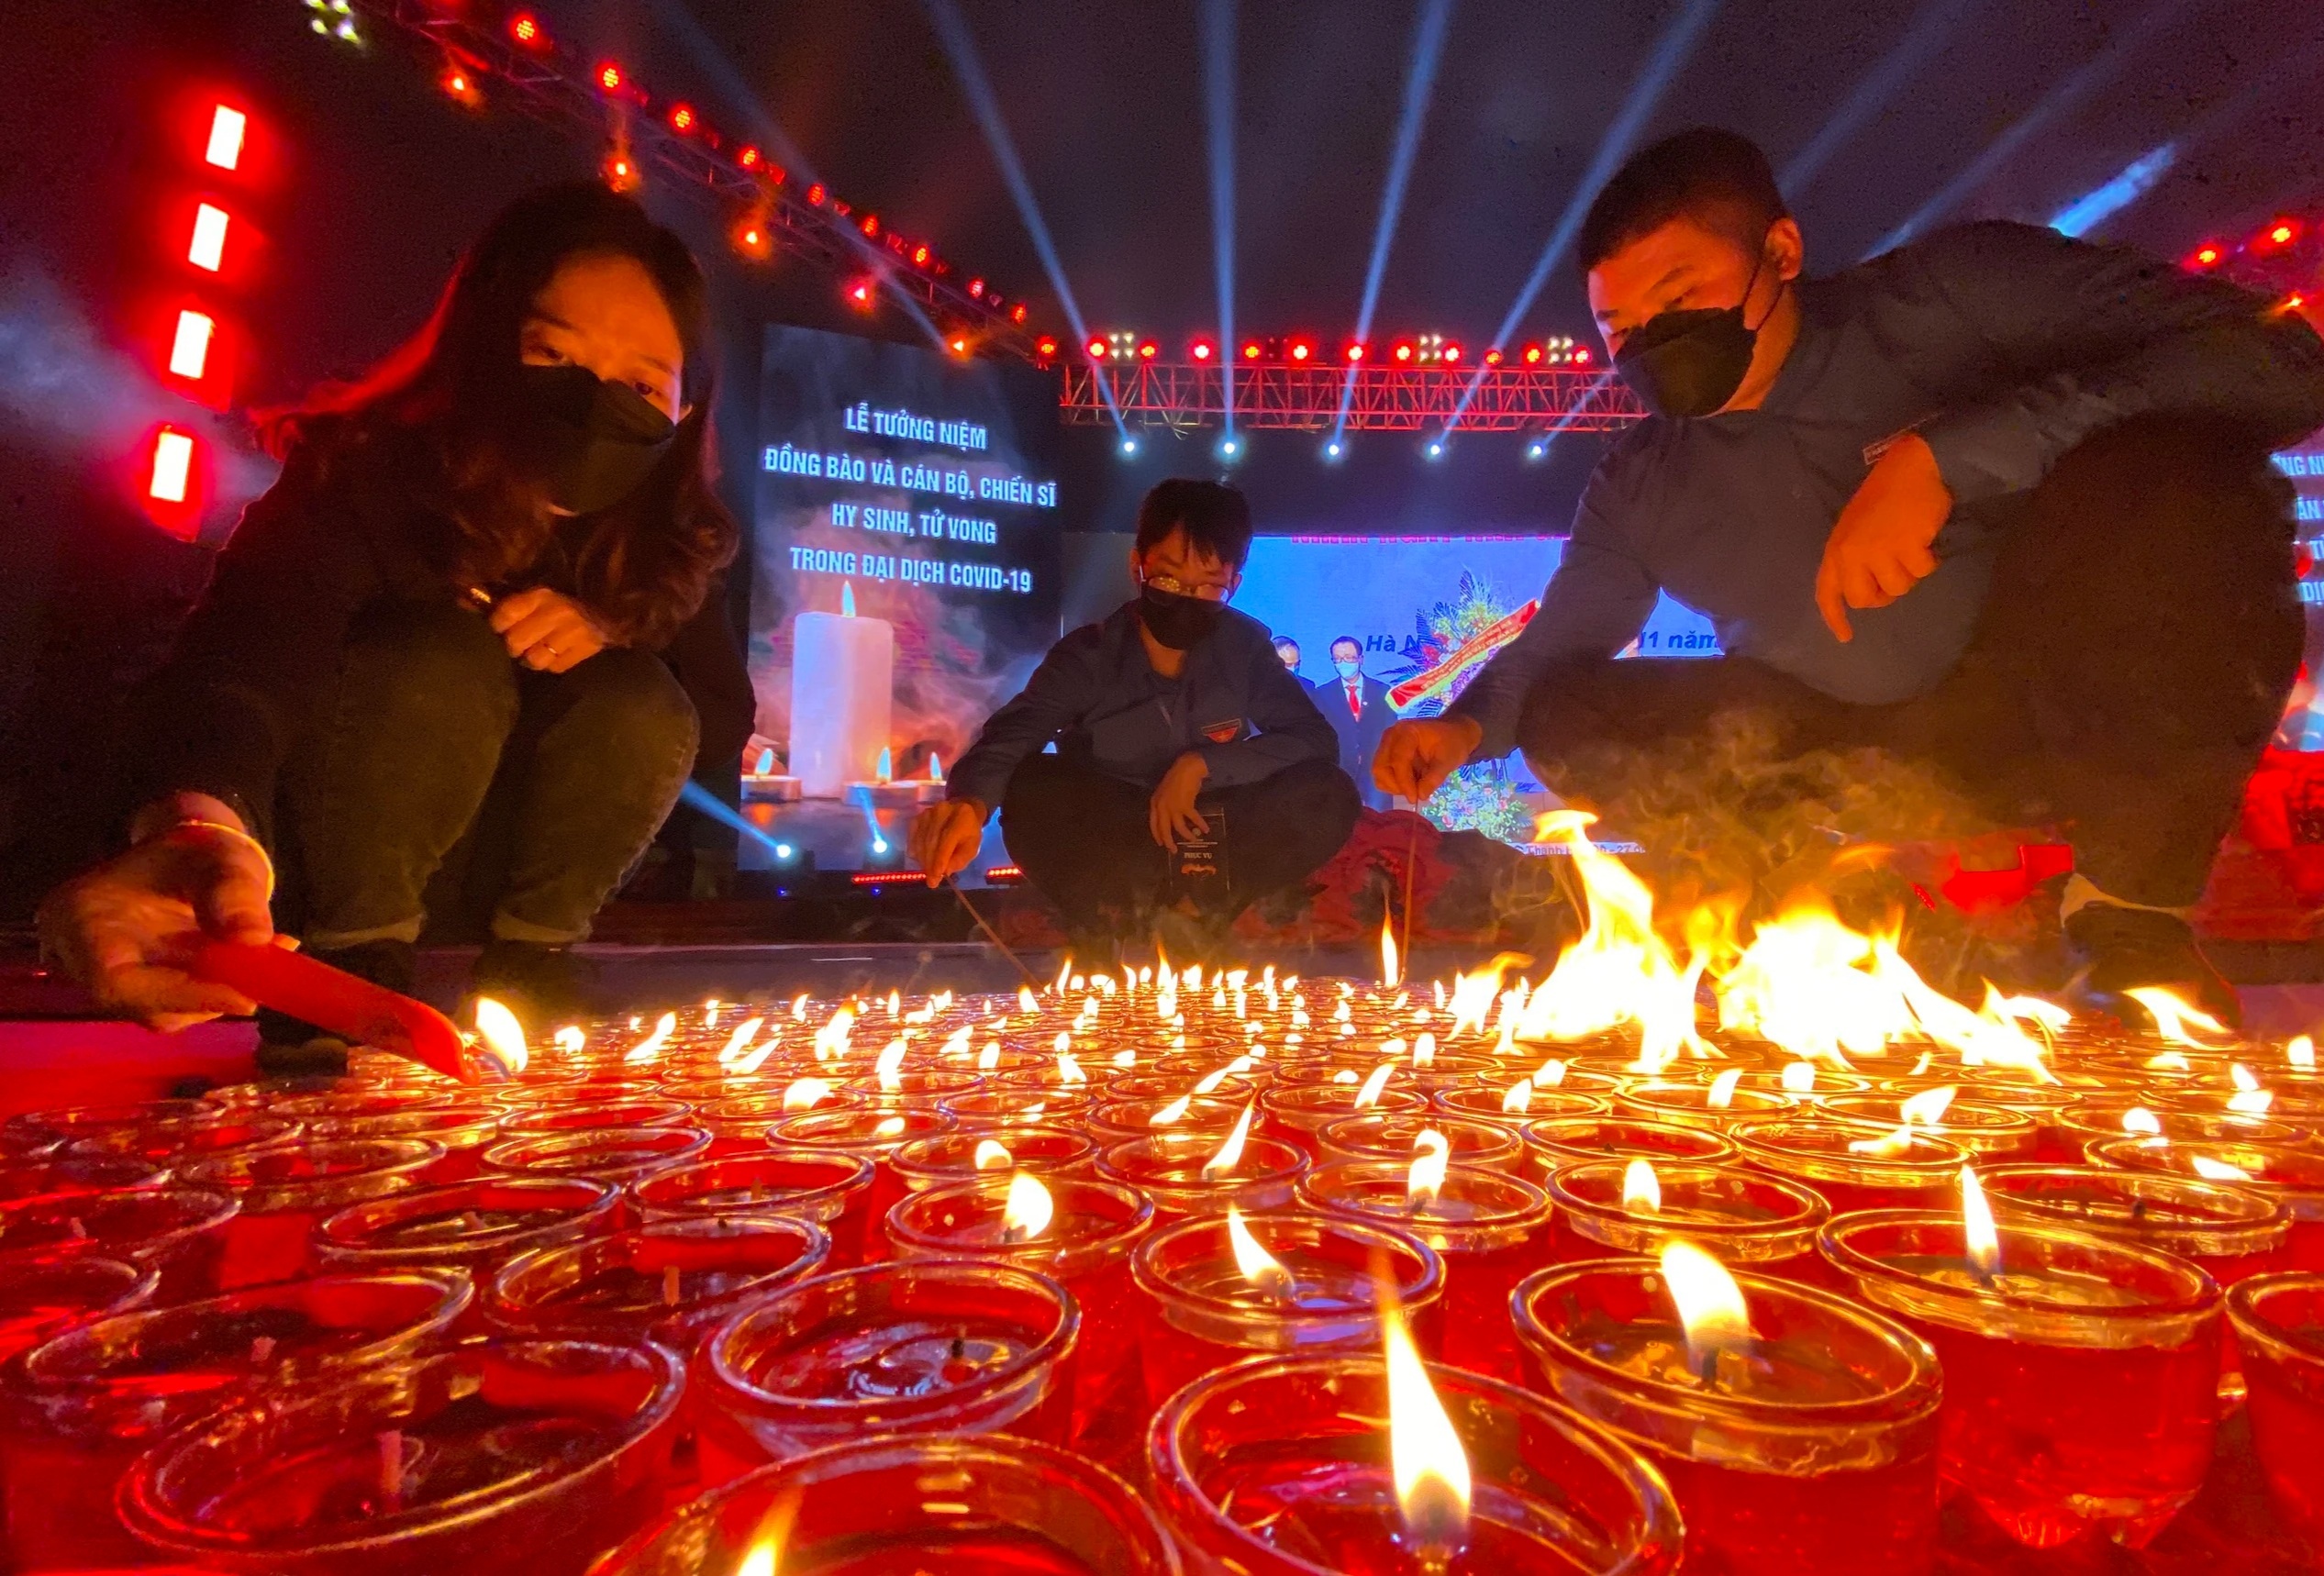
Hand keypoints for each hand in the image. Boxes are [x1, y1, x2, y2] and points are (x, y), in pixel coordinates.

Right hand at [37, 799, 275, 1030]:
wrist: (190, 861)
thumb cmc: (194, 852)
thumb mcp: (217, 857)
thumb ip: (232, 890)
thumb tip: (254, 937)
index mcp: (78, 918)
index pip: (115, 982)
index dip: (180, 997)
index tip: (244, 997)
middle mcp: (82, 957)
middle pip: (142, 1004)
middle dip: (211, 995)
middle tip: (269, 973)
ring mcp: (111, 977)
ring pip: (167, 1011)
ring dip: (223, 993)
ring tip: (270, 955)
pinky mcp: (141, 989)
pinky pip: (181, 1005)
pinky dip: (223, 991)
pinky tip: (257, 964)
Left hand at [489, 587, 609, 672]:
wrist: (609, 608)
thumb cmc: (566, 602)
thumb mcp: (539, 596)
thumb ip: (511, 603)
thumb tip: (469, 603)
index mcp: (542, 595)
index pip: (506, 614)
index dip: (497, 625)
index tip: (500, 627)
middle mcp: (556, 612)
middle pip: (516, 641)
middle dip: (514, 645)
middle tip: (519, 643)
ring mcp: (573, 631)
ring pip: (535, 659)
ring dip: (533, 658)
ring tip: (537, 651)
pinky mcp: (586, 648)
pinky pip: (555, 667)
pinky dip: (552, 663)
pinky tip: (556, 654)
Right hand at [910, 798, 987, 885]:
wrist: (960, 813)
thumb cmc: (968, 833)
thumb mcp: (972, 848)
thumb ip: (960, 859)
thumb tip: (945, 871)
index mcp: (961, 816)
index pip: (946, 841)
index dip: (939, 861)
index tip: (934, 879)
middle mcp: (942, 811)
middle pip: (931, 842)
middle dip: (930, 864)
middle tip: (931, 880)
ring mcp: (928, 813)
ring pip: (920, 841)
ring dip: (923, 860)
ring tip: (928, 871)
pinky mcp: (917, 817)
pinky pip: (912, 838)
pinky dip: (914, 851)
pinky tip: (920, 859)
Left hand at [1148, 752, 1210, 853]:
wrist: (1187, 768)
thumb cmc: (1178, 777)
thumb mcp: (1165, 792)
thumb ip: (1165, 804)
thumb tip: (1171, 816)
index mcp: (1155, 803)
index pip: (1153, 824)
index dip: (1157, 835)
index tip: (1161, 843)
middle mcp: (1162, 807)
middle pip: (1164, 829)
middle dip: (1169, 842)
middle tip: (1173, 850)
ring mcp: (1173, 807)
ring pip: (1178, 827)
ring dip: (1186, 835)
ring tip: (1193, 840)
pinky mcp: (1185, 805)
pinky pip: (1193, 819)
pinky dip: (1200, 824)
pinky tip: (1205, 829)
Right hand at [1374, 716, 1481, 802]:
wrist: (1453, 734)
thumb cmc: (1452, 743)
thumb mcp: (1449, 760)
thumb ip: (1434, 778)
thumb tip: (1420, 795)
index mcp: (1407, 732)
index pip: (1398, 760)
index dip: (1404, 782)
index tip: (1414, 799)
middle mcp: (1391, 736)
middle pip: (1381, 767)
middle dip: (1396, 785)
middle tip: (1414, 795)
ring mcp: (1386, 744)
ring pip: (1379, 772)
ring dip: (1393, 786)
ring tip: (1414, 788)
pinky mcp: (1386, 753)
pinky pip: (1381, 774)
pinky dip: (1392, 784)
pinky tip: (1409, 783)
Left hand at [1816, 433, 1951, 642]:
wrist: (1913, 467)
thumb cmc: (1885, 496)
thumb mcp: (1857, 528)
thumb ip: (1854, 558)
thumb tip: (1867, 593)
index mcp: (1836, 548)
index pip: (1827, 592)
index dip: (1834, 617)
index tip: (1845, 637)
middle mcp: (1851, 553)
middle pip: (1865, 600)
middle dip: (1884, 594)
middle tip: (1897, 572)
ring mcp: (1876, 551)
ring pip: (1898, 588)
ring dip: (1910, 572)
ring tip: (1911, 545)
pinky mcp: (1904, 547)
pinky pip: (1921, 571)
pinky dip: (1929, 559)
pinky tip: (1926, 539)